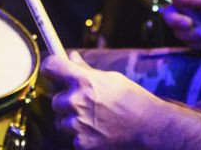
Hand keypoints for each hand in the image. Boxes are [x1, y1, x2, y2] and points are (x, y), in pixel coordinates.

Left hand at [42, 51, 162, 149]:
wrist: (148, 128)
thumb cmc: (133, 100)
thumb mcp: (111, 78)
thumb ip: (86, 71)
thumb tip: (72, 58)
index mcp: (83, 81)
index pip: (51, 67)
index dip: (51, 66)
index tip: (52, 68)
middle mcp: (76, 102)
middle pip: (55, 99)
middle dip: (67, 100)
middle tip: (85, 102)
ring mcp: (77, 125)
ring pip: (62, 121)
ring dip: (72, 119)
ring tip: (95, 118)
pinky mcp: (81, 144)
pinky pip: (73, 137)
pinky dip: (82, 135)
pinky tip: (99, 130)